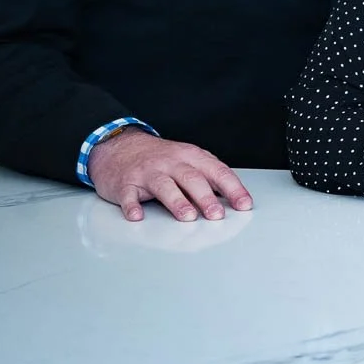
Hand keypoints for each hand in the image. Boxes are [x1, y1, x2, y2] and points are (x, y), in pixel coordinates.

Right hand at [87, 128, 251, 222]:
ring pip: (164, 186)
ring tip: (188, 217)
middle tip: (217, 215)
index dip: (233, 188)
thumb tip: (232, 199)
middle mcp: (171, 162)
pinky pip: (129, 195)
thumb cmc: (160, 158)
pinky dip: (132, 206)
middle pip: (192, 178)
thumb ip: (207, 177)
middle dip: (206, 197)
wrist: (120, 147)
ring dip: (177, 202)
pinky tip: (137, 216)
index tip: (244, 204)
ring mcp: (148, 172)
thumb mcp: (187, 160)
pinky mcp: (126, 184)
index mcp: (191, 157)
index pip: (217, 171)